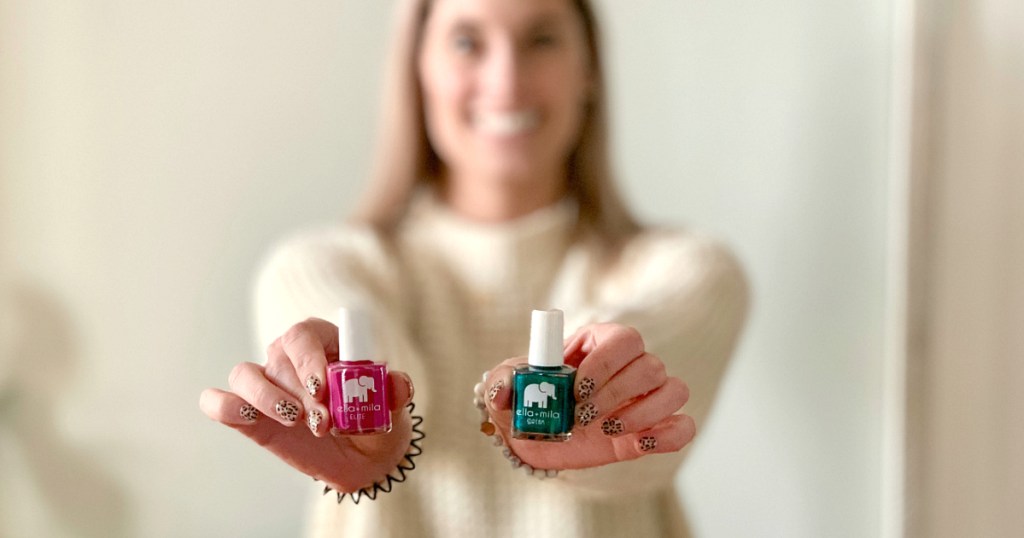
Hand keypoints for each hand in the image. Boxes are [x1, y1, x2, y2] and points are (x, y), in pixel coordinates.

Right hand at [199, 318, 414, 491]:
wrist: (363, 458)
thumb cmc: (375, 420)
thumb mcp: (392, 408)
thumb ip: (394, 392)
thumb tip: (400, 385)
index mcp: (324, 341)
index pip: (304, 334)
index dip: (309, 359)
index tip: (323, 388)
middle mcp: (289, 357)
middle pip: (279, 359)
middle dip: (299, 393)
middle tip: (324, 422)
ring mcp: (267, 384)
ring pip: (245, 374)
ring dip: (266, 399)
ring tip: (296, 422)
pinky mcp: (248, 415)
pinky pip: (219, 401)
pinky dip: (223, 405)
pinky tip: (246, 418)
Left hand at [484, 323, 693, 470]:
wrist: (542, 435)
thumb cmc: (531, 399)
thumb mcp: (510, 387)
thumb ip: (502, 381)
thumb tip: (502, 390)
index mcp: (599, 343)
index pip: (624, 338)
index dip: (605, 364)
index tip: (577, 390)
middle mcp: (630, 365)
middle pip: (651, 365)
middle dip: (617, 394)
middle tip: (584, 416)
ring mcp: (647, 397)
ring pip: (674, 390)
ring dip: (643, 414)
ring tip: (606, 430)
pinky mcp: (656, 429)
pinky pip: (684, 426)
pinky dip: (668, 436)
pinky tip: (637, 444)